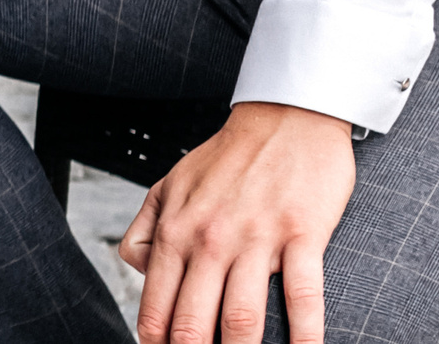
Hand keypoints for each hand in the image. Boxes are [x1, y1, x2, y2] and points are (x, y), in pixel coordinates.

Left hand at [120, 102, 355, 343]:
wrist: (284, 117)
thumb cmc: (227, 158)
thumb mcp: (169, 186)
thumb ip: (144, 230)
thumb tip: (133, 272)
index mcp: (175, 230)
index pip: (157, 306)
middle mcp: (210, 239)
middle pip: (194, 322)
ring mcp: (257, 238)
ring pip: (242, 319)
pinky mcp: (302, 235)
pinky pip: (303, 297)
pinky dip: (305, 335)